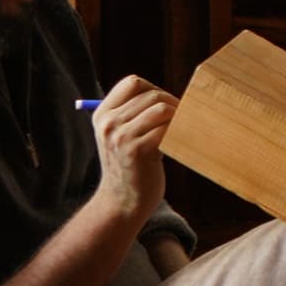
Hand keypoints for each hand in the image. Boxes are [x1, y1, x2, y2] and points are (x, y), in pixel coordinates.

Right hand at [88, 75, 178, 228]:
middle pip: (151, 94)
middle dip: (173, 103)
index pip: (133, 83)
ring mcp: (121, 137)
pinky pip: (167, 128)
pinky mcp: (138, 151)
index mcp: (102, 114)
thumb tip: (168, 93)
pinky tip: (180, 142)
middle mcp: (109, 123)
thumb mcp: (121, 135)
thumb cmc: (130, 166)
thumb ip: (134, 113)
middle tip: (183, 119)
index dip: (155, 89)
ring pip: (161, 108)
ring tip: (182, 129)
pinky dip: (180, 131)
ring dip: (179, 116)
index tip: (166, 105)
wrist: (123, 202)